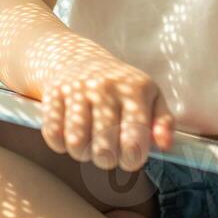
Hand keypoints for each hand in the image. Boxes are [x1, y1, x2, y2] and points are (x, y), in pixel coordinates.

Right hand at [38, 53, 176, 172]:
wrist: (78, 58)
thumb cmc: (121, 86)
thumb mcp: (150, 97)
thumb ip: (163, 122)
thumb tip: (165, 146)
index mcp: (135, 89)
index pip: (135, 139)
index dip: (132, 159)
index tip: (129, 159)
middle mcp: (106, 87)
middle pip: (104, 148)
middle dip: (107, 159)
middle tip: (108, 152)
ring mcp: (78, 89)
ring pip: (77, 144)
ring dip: (82, 153)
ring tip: (88, 144)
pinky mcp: (53, 92)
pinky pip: (53, 135)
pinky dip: (60, 143)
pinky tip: (69, 134)